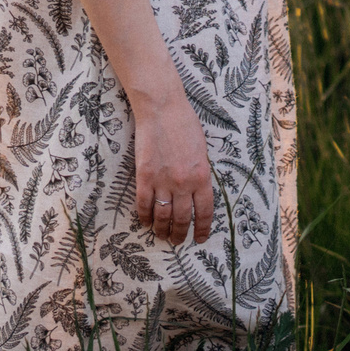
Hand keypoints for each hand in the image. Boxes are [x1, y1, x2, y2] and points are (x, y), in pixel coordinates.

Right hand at [131, 94, 214, 243]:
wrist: (162, 109)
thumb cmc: (185, 125)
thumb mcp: (202, 151)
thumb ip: (200, 174)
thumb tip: (196, 192)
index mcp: (202, 176)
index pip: (205, 212)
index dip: (203, 228)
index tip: (201, 238)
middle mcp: (184, 183)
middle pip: (183, 218)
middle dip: (180, 234)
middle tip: (178, 241)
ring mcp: (163, 181)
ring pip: (163, 216)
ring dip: (162, 230)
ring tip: (162, 236)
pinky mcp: (144, 176)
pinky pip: (144, 204)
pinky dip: (144, 216)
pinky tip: (146, 222)